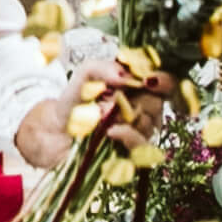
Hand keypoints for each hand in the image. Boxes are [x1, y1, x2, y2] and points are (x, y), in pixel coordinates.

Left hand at [13, 57, 171, 172]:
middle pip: (158, 102)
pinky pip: (142, 146)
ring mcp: (139, 133)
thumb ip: (101, 68)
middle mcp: (142, 110)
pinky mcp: (132, 154)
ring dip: (127, 117)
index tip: (149, 80)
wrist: (56, 134)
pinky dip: (128, 135)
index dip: (164, 80)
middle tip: (116, 98)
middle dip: (138, 99)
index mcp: (136, 89)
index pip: (165, 82)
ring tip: (105, 116)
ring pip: (150, 123)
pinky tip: (111, 131)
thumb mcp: (83, 77)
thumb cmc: (73, 103)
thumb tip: (124, 76)